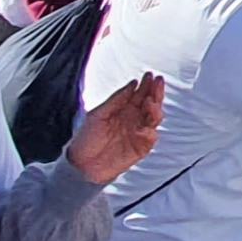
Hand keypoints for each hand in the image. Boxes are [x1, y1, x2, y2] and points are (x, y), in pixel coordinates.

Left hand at [64, 71, 165, 185]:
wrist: (83, 165)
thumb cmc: (87, 139)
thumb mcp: (98, 114)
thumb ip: (116, 99)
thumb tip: (132, 84)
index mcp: (123, 110)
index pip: (139, 94)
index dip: (146, 84)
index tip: (150, 75)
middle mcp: (134, 119)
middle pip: (151, 103)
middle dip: (156, 92)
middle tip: (158, 82)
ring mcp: (139, 132)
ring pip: (155, 117)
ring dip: (155, 108)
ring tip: (151, 101)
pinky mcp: (142, 146)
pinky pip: (152, 136)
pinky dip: (151, 129)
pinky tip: (146, 125)